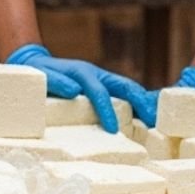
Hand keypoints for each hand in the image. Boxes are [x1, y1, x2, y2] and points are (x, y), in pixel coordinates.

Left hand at [8, 43, 154, 131]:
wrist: (36, 64)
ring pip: (129, 91)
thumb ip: (56, 82)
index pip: (99, 92)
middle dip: (141, 102)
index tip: (113, 129)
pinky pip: (124, 97)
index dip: (107, 110)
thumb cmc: (40, 73)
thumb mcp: (43, 76)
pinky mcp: (105, 88)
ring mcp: (103, 81)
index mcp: (83, 72)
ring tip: (158, 123)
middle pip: (125, 86)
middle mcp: (97, 75)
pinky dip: (137, 107)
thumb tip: (74, 92)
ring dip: (144, 105)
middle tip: (154, 122)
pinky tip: (146, 121)